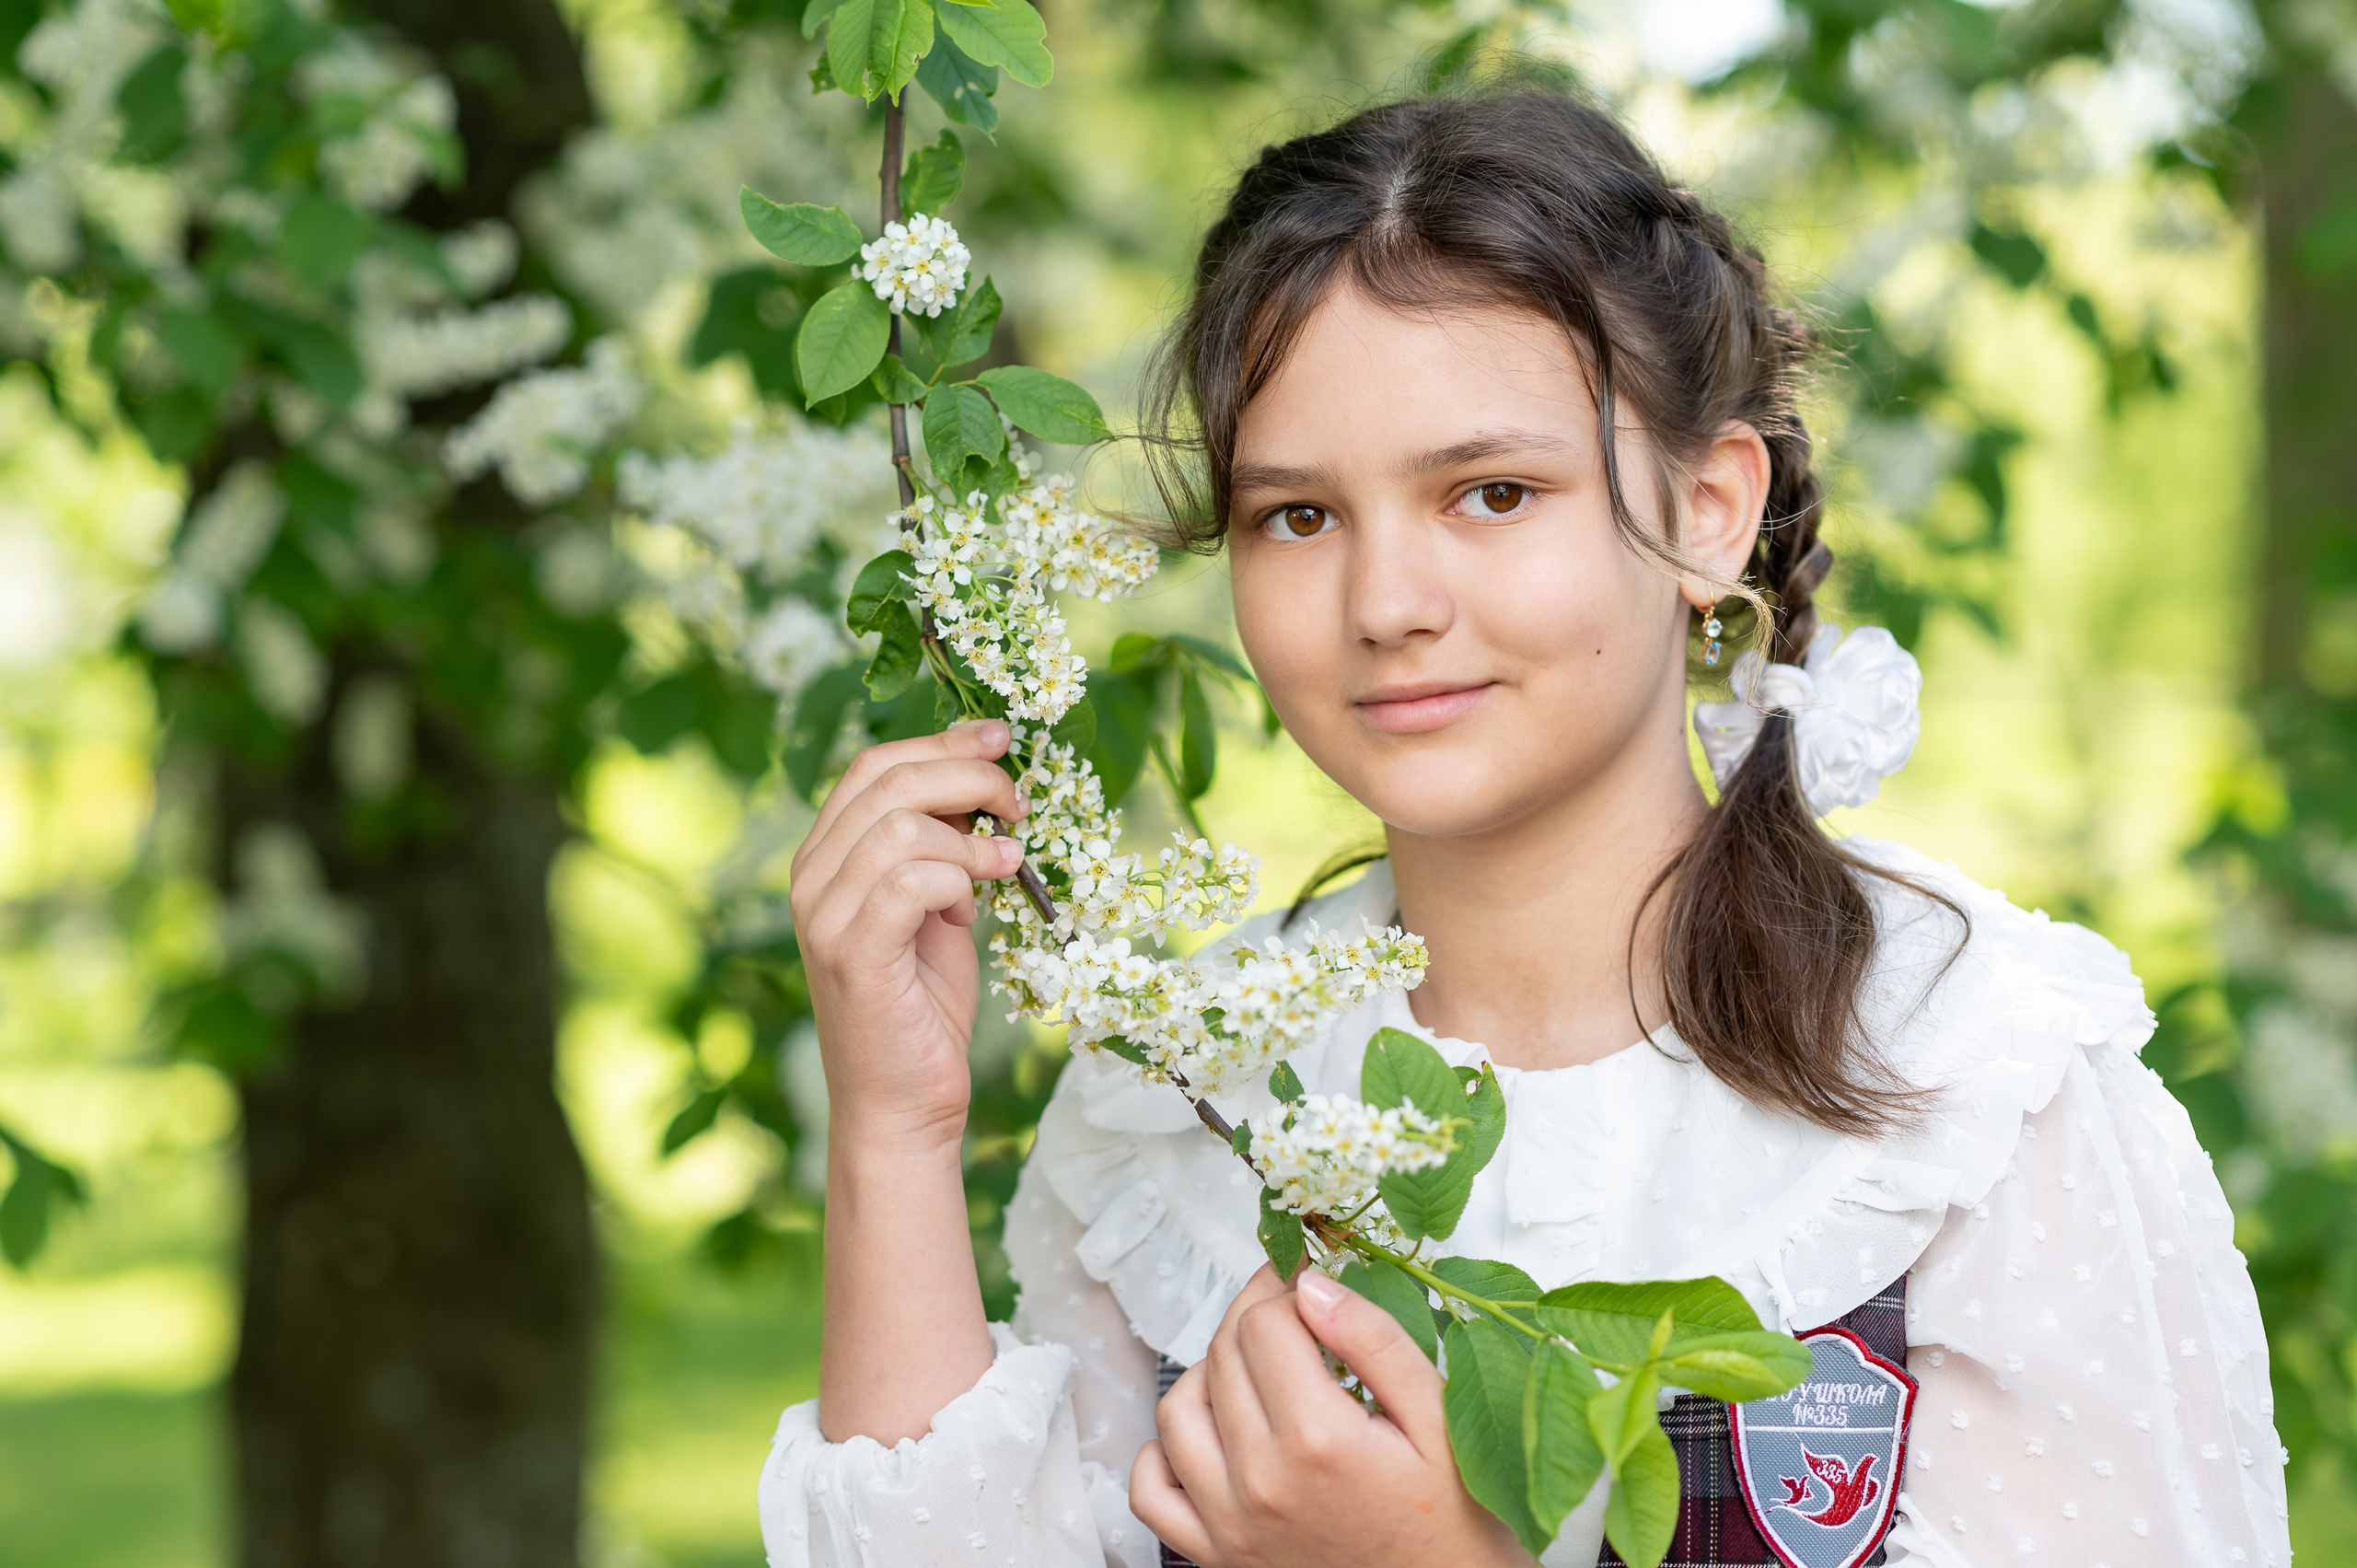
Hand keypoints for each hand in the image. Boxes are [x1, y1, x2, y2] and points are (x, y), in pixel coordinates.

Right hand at [788, 720, 1028, 1153]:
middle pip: (887, 780)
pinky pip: (908, 881)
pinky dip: (957, 880)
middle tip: (1020, 806)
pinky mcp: (850, 956)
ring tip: (1003, 869)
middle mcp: (810, 878)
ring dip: (970, 839)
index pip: (875, 765)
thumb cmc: (924, 1005)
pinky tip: (975, 910)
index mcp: (826, 857)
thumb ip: (945, 845)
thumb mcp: (939, 906)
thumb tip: (986, 782)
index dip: (943, 740)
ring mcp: (823, 917)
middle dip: (969, 775)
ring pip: (900, 826)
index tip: (1002, 738)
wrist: (903, 1104)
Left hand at [1130, 1264, 1532, 1567]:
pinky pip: (1153, 1491)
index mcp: (1318, 1441)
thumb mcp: (1440, 1421)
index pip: (1264, 1323)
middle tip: (1292, 1310)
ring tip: (1260, 1369)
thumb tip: (1312, 1286)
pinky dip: (1166, 1451)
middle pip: (1221, 1356)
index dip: (1286, 1287)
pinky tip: (1214, 1433)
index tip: (1310, 1281)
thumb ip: (1375, 1343)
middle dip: (1253, 1316)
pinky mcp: (1217, 1557)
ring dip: (1209, 1374)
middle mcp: (1260, 1483)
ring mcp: (1229, 1525)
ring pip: (1177, 1411)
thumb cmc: (1456, 1526)